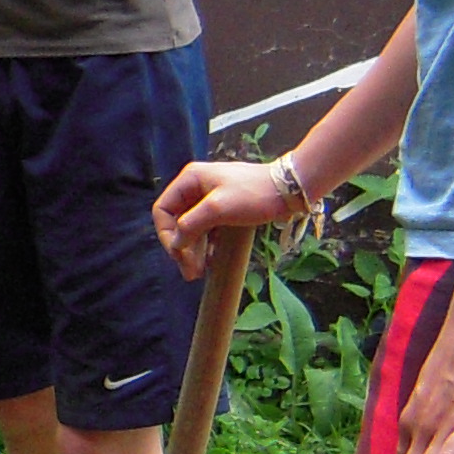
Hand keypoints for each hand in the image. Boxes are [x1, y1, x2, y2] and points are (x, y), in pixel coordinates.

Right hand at [151, 160, 292, 275]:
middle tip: (189, 273)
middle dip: (181, 248)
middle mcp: (196, 187)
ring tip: (198, 273)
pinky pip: (208, 230)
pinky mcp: (225, 209)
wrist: (290, 189)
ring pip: (193, 228)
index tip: (178, 255)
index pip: (163, 209)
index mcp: (190, 180)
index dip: (166, 234)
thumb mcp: (217, 209)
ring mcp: (211, 199)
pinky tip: (210, 262)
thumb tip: (175, 244)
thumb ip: (191, 225)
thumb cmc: (252, 194)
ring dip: (193, 251)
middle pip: (177, 222)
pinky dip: (206, 246)